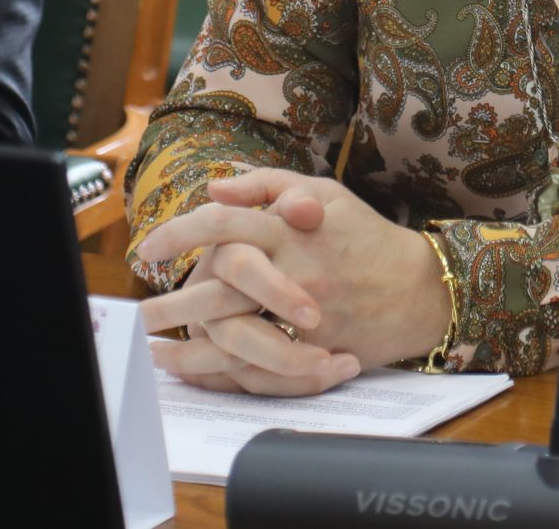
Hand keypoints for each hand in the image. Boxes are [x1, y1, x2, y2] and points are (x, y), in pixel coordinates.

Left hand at [138, 169, 452, 390]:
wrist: (421, 289)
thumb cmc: (366, 237)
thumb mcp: (326, 193)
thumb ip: (268, 185)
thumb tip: (214, 190)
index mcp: (291, 229)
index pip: (222, 225)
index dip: (178, 234)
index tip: (147, 248)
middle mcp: (293, 273)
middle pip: (216, 289)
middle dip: (170, 304)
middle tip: (136, 315)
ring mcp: (304, 318)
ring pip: (232, 337)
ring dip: (187, 348)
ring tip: (154, 350)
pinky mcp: (314, 354)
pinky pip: (259, 370)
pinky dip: (222, 374)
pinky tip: (195, 371)